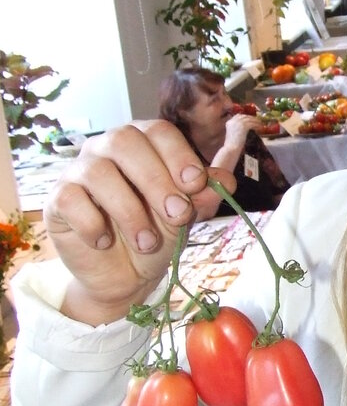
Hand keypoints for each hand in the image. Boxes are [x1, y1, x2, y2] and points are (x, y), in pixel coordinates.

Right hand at [44, 120, 234, 324]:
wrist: (126, 274)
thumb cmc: (158, 232)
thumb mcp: (189, 214)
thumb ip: (208, 193)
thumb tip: (229, 178)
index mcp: (144, 142)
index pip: (159, 131)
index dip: (178, 155)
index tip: (196, 184)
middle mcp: (108, 147)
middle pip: (126, 142)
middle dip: (157, 180)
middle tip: (177, 216)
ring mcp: (80, 170)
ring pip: (99, 172)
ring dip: (129, 211)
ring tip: (148, 242)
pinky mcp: (59, 198)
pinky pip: (71, 199)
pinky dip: (93, 223)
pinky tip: (105, 241)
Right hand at [223, 112, 262, 148]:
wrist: (231, 148)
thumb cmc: (232, 145)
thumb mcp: (233, 134)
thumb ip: (237, 129)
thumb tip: (245, 128)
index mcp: (229, 123)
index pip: (238, 116)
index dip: (245, 117)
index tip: (251, 119)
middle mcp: (233, 121)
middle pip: (244, 116)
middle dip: (252, 118)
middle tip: (258, 121)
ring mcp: (238, 123)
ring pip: (249, 119)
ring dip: (256, 121)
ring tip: (261, 124)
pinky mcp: (243, 126)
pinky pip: (252, 124)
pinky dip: (257, 125)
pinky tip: (260, 128)